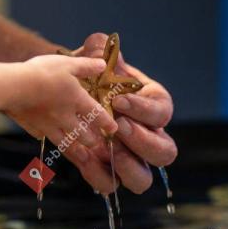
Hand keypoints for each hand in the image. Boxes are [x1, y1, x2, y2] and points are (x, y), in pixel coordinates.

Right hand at [5, 55, 117, 149]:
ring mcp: (49, 126)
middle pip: (84, 135)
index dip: (108, 123)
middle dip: (93, 140)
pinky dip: (46, 137)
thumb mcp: (68, 63)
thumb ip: (86, 66)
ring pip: (66, 142)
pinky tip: (44, 135)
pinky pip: (42, 136)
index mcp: (77, 100)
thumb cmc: (43, 73)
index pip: (98, 115)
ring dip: (75, 147)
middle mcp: (66, 118)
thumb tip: (103, 64)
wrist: (14, 87)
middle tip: (97, 142)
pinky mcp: (33, 127)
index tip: (114, 129)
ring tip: (80, 152)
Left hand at [63, 33, 177, 193]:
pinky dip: (97, 176)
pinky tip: (83, 157)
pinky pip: (109, 185)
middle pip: (165, 153)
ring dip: (127, 167)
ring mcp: (128, 158)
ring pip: (142, 179)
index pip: (162, 112)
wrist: (62, 94)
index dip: (144, 110)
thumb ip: (99, 50)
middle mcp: (147, 136)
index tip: (119, 101)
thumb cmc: (87, 75)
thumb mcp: (92, 58)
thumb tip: (99, 43)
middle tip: (118, 129)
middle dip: (143, 142)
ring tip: (106, 149)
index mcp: (152, 106)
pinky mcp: (105, 170)